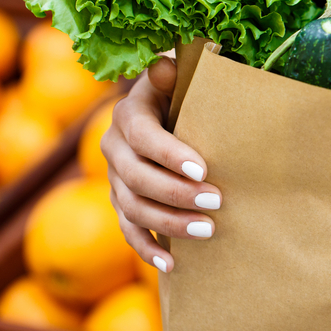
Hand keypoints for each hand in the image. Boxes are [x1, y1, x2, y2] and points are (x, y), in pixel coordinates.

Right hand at [102, 57, 221, 272]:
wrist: (169, 105)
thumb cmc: (186, 89)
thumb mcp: (183, 75)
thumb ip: (175, 73)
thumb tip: (165, 66)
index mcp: (128, 113)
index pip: (143, 137)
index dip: (170, 155)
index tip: (204, 170)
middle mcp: (113, 146)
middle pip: (137, 178)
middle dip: (178, 194)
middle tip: (217, 202)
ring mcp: (114, 178)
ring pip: (133, 208)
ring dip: (169, 223)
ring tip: (207, 230)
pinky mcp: (121, 201)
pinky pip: (128, 230)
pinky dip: (147, 248)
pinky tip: (171, 264)